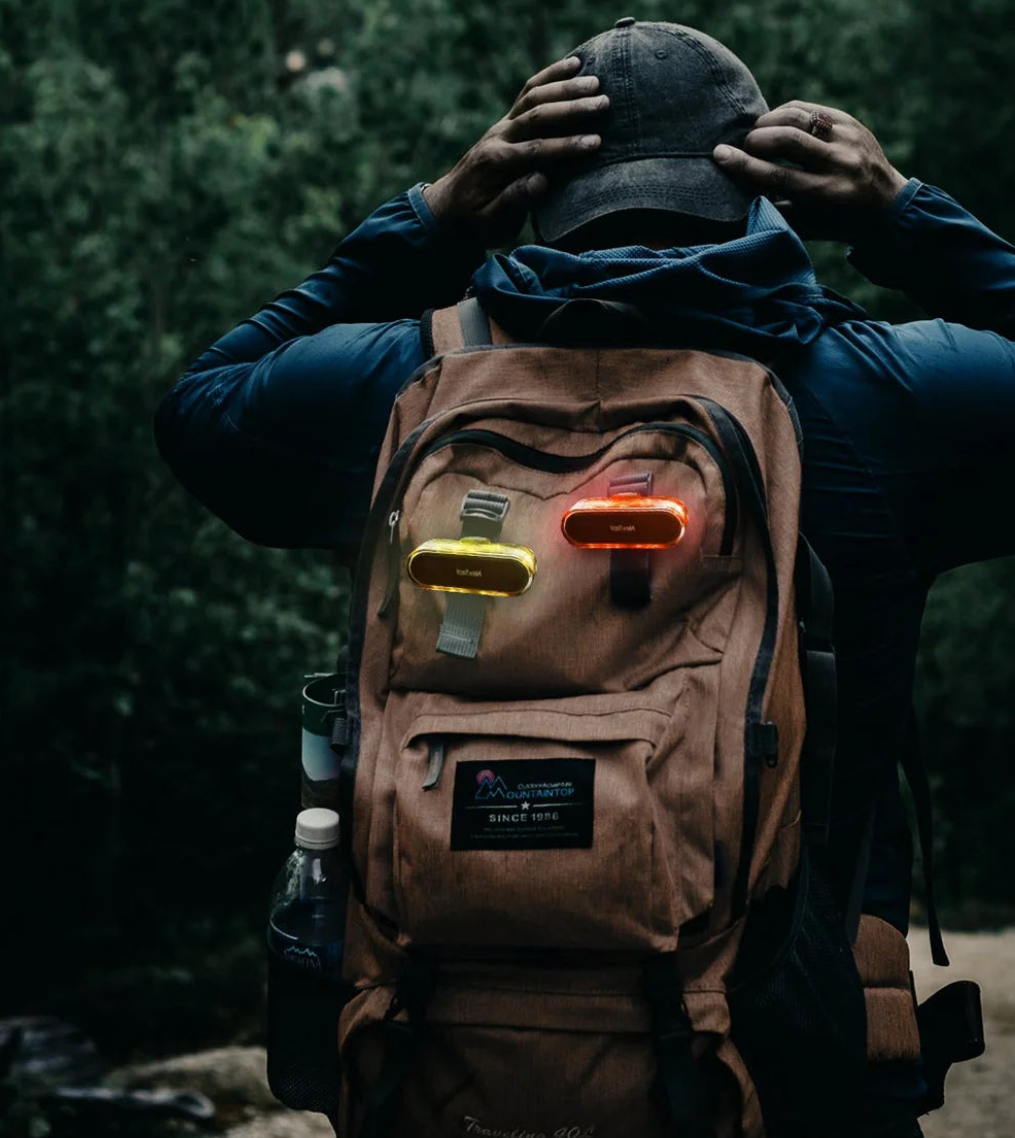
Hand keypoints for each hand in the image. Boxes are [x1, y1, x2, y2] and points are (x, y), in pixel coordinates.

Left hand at [423, 57, 607, 248]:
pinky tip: (574, 64)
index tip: (595, 143)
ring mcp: (502, 126)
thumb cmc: (475, 222)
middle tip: (604, 104)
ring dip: (565, 87)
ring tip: (596, 82)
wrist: (448, 209)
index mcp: (495, 164)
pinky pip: (528, 92)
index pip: (535, 150)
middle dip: (572, 109)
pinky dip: (550, 76)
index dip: (566, 146)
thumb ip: (515, 201)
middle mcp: (498, 138)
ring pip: (533, 97)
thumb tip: (542, 180)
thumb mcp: (491, 223)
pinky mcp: (507, 122)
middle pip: (537, 115)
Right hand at [712, 100, 907, 242]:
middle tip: (742, 145)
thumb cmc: (838, 223)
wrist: (888, 207)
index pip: (779, 176)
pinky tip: (774, 123)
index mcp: (828, 194)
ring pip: (799, 117)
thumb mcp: (809, 226)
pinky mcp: (852, 123)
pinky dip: (786, 113)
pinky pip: (811, 109)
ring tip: (756, 133)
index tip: (719, 154)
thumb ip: (777, 210)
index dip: (745, 165)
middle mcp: (841, 163)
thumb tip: (739, 192)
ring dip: (769, 121)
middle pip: (787, 140)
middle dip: (756, 139)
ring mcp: (849, 139)